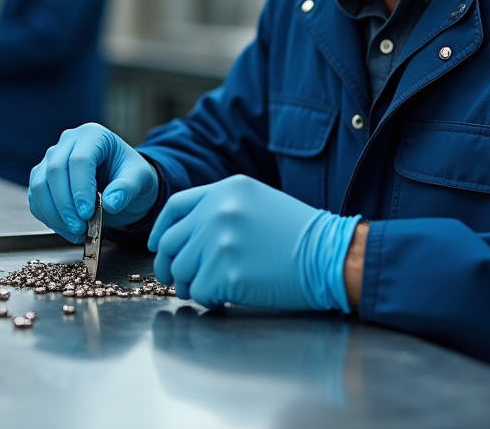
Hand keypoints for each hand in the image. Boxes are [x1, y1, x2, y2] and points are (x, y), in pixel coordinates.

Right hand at [28, 123, 158, 242]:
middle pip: (55, 171)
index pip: (80, 160)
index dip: (80, 189)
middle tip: (80, 227)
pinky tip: (66, 229)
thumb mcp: (140, 178)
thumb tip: (111, 203)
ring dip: (54, 214)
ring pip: (39, 186)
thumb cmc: (130, 174)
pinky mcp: (42, 177)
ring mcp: (52, 159)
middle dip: (65, 205)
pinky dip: (48, 217)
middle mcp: (68, 142)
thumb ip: (127, 189)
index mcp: (93, 135)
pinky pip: (36, 198)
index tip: (87, 213)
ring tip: (75, 231)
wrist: (122, 181)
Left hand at [147, 175, 360, 310]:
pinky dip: (208, 299)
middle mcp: (218, 212)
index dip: (161, 230)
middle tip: (177, 279)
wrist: (329, 255)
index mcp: (225, 190)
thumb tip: (187, 235)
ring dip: (189, 284)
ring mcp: (220, 243)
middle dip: (169, 265)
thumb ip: (221, 209)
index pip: (174, 207)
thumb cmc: (299, 233)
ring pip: (181, 270)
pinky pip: (199, 292)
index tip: (160, 246)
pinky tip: (226, 296)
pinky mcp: (226, 274)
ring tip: (209, 288)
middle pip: (171, 242)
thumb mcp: (258, 201)